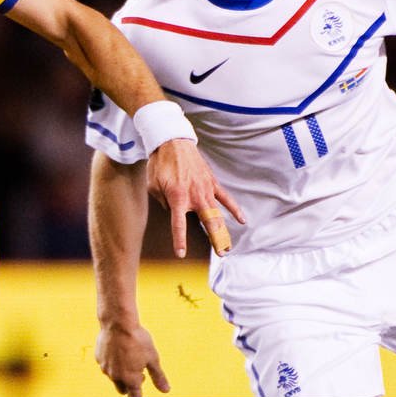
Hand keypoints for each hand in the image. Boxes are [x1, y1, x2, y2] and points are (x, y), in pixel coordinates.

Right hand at [96, 321, 169, 396]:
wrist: (118, 323)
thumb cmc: (138, 340)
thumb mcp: (153, 358)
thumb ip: (158, 377)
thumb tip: (166, 391)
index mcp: (131, 379)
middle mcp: (116, 377)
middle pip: (123, 390)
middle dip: (130, 386)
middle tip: (140, 374)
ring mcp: (105, 368)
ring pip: (113, 377)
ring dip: (121, 374)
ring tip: (129, 358)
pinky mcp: (99, 358)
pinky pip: (106, 365)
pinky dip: (113, 362)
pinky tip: (119, 350)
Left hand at [145, 138, 245, 257]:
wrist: (173, 142)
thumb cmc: (160, 164)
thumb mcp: (153, 186)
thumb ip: (163, 202)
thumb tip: (172, 210)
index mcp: (177, 198)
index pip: (179, 225)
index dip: (180, 240)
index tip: (181, 253)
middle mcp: (194, 196)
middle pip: (208, 222)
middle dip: (215, 239)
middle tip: (221, 253)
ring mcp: (205, 189)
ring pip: (218, 214)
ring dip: (224, 230)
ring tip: (228, 246)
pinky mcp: (212, 182)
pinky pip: (225, 198)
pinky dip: (234, 209)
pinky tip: (242, 219)